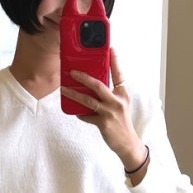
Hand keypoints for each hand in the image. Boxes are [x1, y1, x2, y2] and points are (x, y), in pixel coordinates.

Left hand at [60, 49, 148, 174]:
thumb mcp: (120, 106)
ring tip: (64, 89)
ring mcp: (110, 113)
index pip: (119, 75)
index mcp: (123, 95)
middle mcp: (117, 102)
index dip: (115, 61)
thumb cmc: (122, 123)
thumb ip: (110, 96)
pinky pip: (87, 116)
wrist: (128, 143)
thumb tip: (92, 87)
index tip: (111, 49)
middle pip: (98, 85)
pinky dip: (80, 114)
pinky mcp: (103, 123)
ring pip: (88, 100)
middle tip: (72, 72)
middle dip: (84, 77)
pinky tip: (76, 112)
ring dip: (74, 94)